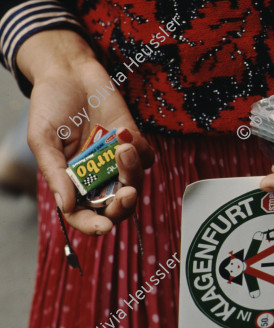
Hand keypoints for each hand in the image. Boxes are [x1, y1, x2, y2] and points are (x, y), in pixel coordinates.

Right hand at [17, 30, 154, 234]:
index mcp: (71, 181)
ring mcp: (116, 160)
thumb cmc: (51, 105)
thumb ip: (55, 173)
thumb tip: (67, 205)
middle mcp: (96, 175)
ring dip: (132, 172)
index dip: (94, 225)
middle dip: (123, 206)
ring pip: (134, 182)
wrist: (70, 71)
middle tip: (127, 193)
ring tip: (123, 148)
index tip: (105, 226)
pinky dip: (141, 150)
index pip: (83, 214)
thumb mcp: (43, 139)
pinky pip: (147, 157)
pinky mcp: (132, 141)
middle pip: (115, 206)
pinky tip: (125, 133)